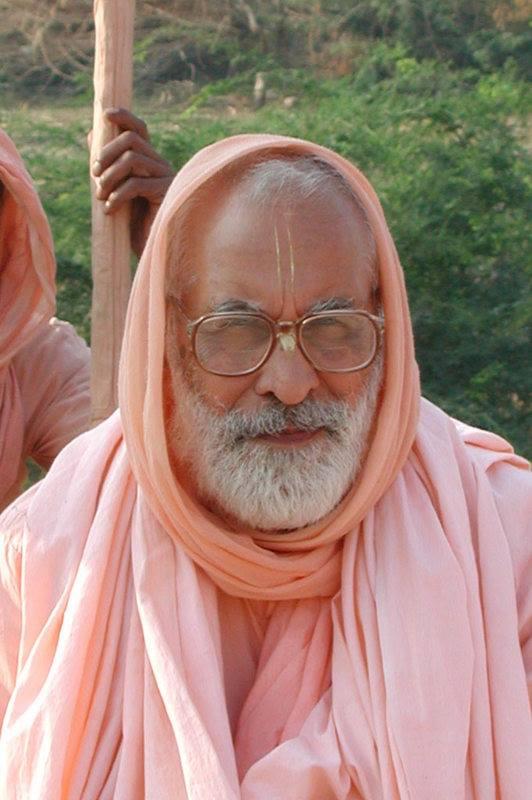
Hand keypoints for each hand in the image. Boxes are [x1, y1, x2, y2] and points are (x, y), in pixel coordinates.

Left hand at [91, 108, 173, 257]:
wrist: (153, 252)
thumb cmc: (134, 224)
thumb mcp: (115, 190)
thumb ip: (106, 164)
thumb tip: (90, 135)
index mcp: (149, 162)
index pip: (140, 129)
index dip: (124, 117)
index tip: (106, 115)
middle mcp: (160, 165)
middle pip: (132, 140)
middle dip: (106, 154)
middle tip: (94, 175)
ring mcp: (166, 179)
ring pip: (133, 158)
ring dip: (109, 176)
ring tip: (100, 196)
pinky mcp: (166, 195)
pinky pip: (136, 184)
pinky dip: (117, 195)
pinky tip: (110, 210)